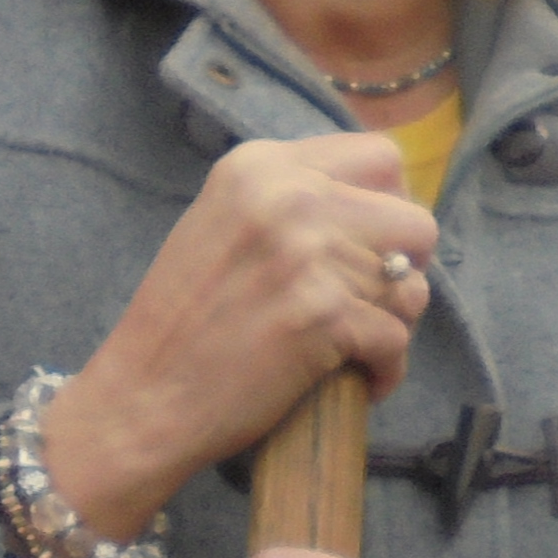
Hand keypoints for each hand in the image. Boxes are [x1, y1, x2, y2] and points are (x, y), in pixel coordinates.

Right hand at [49, 138, 435, 544]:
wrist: (143, 397)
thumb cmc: (183, 319)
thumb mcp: (224, 222)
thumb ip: (292, 200)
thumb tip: (380, 204)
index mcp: (262, 167)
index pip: (381, 160)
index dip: (391, 207)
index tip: (373, 245)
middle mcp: (290, 197)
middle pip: (414, 221)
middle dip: (407, 265)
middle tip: (375, 299)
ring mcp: (310, 254)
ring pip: (412, 287)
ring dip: (394, 323)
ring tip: (357, 343)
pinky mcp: (325, 315)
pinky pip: (397, 340)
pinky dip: (385, 370)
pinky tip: (358, 379)